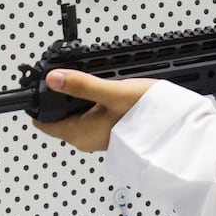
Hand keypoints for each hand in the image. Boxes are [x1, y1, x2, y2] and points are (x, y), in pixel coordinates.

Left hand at [32, 69, 156, 151]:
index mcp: (78, 133)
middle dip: (63, 96)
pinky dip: (96, 104)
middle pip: (60, 115)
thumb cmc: (147, 118)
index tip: (45, 83)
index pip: (42, 122)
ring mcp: (98, 137)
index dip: (40, 101)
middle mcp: (85, 139)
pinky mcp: (111, 133)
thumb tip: (53, 78)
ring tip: (97, 82)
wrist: (175, 134)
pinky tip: (109, 92)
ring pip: (78, 115)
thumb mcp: (112, 92)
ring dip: (82, 99)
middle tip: (76, 75)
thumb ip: (80, 84)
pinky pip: (93, 117)